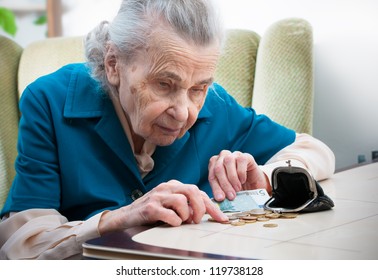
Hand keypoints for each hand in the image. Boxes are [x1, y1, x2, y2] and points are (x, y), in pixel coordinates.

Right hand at [98, 180, 227, 234]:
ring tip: (182, 221)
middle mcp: (167, 187)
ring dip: (186, 215)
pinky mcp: (150, 207)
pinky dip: (175, 221)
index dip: (212, 205)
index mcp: (174, 185)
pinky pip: (169, 214)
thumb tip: (205, 212)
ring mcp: (158, 196)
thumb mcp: (170, 204)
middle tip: (198, 220)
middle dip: (201, 207)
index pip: (198, 191)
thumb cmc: (151, 211)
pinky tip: (172, 223)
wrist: (126, 216)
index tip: (221, 218)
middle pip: (192, 190)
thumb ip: (186, 204)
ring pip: (182, 200)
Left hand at [208, 150, 270, 200]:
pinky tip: (242, 180)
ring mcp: (234, 155)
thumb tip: (219, 198)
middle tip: (231, 196)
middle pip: (218, 168)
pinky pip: (240, 161)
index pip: (212, 175)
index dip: (215, 187)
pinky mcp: (245, 156)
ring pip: (228, 161)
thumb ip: (222, 191)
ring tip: (237, 189)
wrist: (255, 185)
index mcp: (214, 165)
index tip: (220, 198)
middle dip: (224, 184)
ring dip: (232, 178)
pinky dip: (241, 172)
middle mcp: (222, 157)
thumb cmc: (239, 187)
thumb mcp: (228, 190)